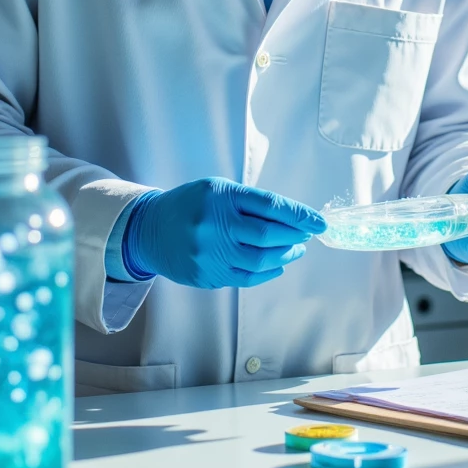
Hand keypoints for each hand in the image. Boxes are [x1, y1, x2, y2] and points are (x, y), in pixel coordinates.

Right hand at [125, 178, 325, 289]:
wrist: (148, 230)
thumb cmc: (190, 204)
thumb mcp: (217, 189)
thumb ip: (250, 202)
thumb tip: (293, 219)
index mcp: (220, 196)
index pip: (270, 205)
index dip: (299, 215)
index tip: (319, 222)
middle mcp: (214, 225)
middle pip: (268, 235)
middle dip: (295, 236)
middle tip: (307, 235)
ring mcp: (209, 253)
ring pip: (260, 260)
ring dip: (285, 255)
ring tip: (295, 249)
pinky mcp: (206, 275)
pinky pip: (246, 278)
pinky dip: (268, 272)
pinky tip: (278, 265)